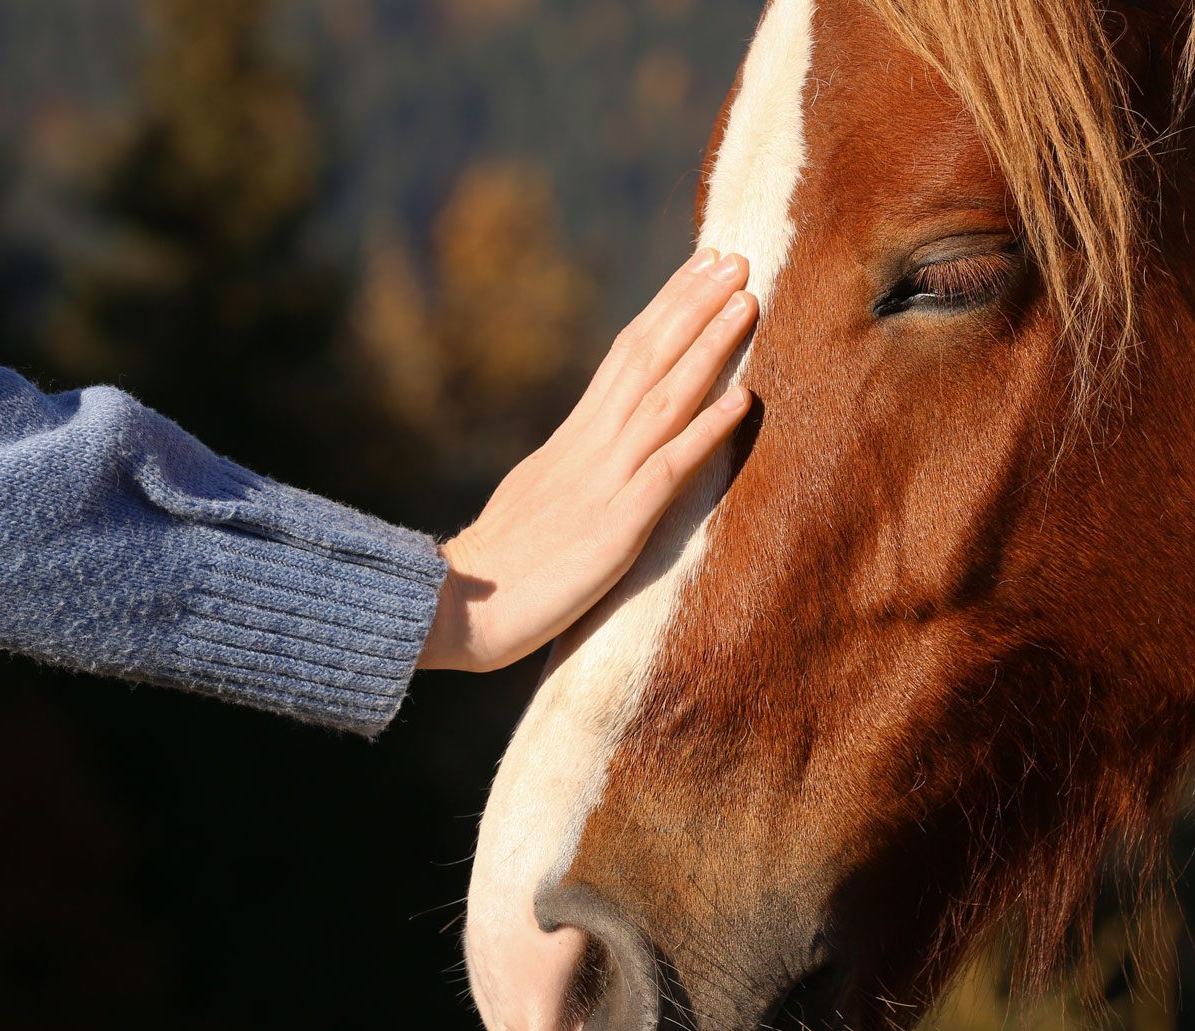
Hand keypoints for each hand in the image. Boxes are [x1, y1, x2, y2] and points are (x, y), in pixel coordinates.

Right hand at [418, 249, 756, 672]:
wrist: (448, 609)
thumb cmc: (494, 572)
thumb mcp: (537, 499)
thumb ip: (572, 469)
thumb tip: (596, 449)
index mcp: (571, 439)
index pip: (625, 355)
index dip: (666, 309)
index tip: (701, 267)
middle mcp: (589, 447)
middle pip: (645, 358)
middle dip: (692, 305)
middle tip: (734, 257)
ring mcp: (602, 483)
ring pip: (662, 398)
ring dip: (707, 348)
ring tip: (746, 303)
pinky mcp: (614, 527)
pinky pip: (668, 469)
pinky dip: (706, 430)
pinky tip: (742, 400)